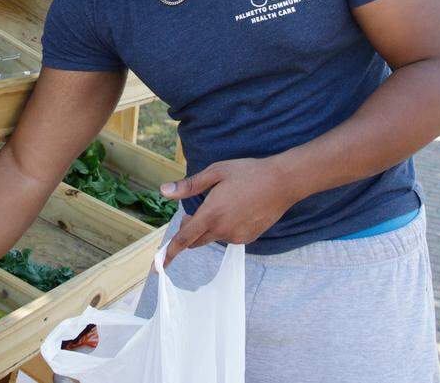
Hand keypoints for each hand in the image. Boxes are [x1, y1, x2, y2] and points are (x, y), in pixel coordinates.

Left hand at [160, 157, 294, 265]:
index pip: (183, 240)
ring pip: (213, 238)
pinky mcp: (248, 238)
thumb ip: (189, 186)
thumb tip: (163, 191)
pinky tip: (236, 210)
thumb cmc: (247, 173)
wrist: (282, 182)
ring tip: (221, 204)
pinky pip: (228, 237)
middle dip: (189, 232)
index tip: (158, 267)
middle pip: (195, 241)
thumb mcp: (216, 172)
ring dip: (209, 228)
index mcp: (211, 214)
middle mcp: (222, 230)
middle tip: (192, 214)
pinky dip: (224, 228)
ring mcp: (236, 236)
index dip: (169, 254)